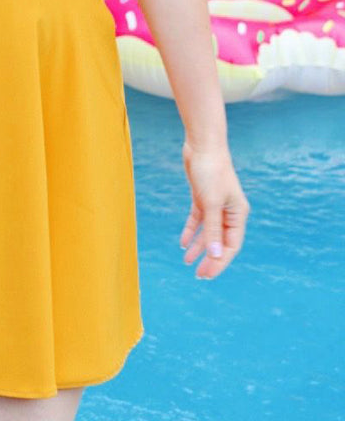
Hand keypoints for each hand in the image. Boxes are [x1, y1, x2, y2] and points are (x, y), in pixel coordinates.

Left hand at [179, 140, 249, 279]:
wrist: (202, 145)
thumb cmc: (211, 171)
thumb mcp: (211, 203)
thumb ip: (213, 230)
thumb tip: (216, 256)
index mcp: (238, 214)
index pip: (231, 245)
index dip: (220, 262)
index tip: (207, 274)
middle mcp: (229, 212)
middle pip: (220, 241)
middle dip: (210, 258)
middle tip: (198, 275)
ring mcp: (216, 205)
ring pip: (208, 232)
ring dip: (198, 247)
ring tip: (188, 262)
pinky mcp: (203, 197)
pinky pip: (198, 220)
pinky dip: (191, 231)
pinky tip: (183, 243)